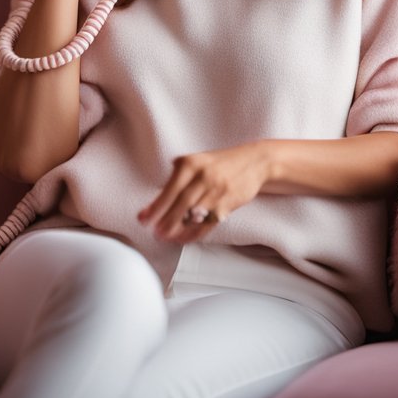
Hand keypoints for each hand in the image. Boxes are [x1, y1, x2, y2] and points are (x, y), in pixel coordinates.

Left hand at [137, 142, 271, 242]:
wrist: (254, 161)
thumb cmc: (221, 163)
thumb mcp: (198, 160)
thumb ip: (178, 174)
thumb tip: (157, 197)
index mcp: (192, 163)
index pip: (169, 189)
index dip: (155, 207)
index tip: (143, 218)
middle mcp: (204, 176)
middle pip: (180, 204)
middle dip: (164, 221)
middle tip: (154, 232)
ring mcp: (217, 191)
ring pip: (193, 216)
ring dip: (177, 230)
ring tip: (165, 237)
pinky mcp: (227, 205)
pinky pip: (207, 223)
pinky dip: (194, 233)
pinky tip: (184, 238)